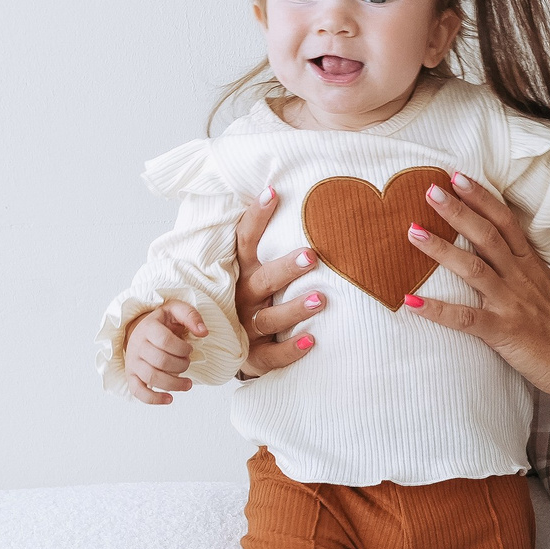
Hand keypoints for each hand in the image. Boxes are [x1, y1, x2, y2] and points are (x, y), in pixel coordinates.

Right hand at [122, 301, 205, 405]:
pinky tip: (169, 399)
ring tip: (188, 384)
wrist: (141, 328)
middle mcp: (137, 345)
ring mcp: (133, 362)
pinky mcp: (131, 375)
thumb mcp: (176, 310)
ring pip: (151, 377)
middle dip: (181, 365)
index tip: (189, 349)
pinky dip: (153, 399)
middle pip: (160, 361)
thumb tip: (203, 333)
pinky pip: (137, 391)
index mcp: (148, 327)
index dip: (182, 348)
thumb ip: (191, 316)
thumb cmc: (163, 322)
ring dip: (174, 383)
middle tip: (187, 362)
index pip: (165, 341)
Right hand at [231, 185, 325, 377]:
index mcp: (241, 273)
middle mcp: (242, 298)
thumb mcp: (251, 271)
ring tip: (322, 299)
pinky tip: (312, 340)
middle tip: (311, 255)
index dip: (256, 217)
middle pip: (262, 280)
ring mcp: (246, 328)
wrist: (227, 348)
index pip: (244, 241)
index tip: (273, 192)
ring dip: (295, 308)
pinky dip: (291, 349)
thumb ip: (264, 244)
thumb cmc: (252, 299)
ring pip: (270, 318)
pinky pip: (273, 355)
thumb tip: (283, 193)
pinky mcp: (255, 356)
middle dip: (286, 268)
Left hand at [400, 173, 549, 402]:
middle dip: (457, 211)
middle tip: (430, 190)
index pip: (504, 222)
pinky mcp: (502, 330)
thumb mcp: (547, 287)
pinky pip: (464, 318)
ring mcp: (510, 303)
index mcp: (529, 265)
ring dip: (441, 249)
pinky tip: (410, 300)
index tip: (457, 177)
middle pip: (486, 236)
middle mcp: (519, 277)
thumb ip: (522, 269)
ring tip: (413, 232)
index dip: (481, 198)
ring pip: (473, 268)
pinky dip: (436, 309)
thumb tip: (496, 253)